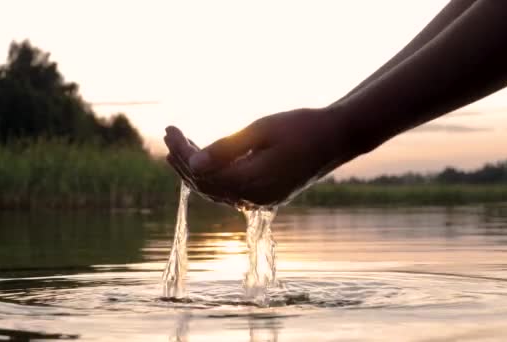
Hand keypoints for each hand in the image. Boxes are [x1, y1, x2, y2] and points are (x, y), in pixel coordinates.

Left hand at [164, 107, 354, 207]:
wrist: (337, 137)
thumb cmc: (301, 127)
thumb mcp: (261, 131)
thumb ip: (226, 149)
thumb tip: (193, 164)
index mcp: (252, 182)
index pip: (204, 174)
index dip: (183, 153)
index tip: (169, 130)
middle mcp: (255, 198)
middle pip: (207, 186)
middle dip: (184, 161)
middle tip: (169, 135)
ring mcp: (262, 199)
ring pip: (218, 190)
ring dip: (196, 170)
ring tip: (178, 147)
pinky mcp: (267, 195)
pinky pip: (232, 190)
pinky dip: (215, 175)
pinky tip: (205, 160)